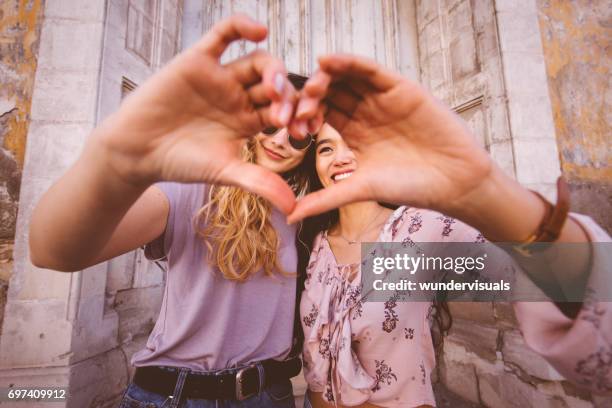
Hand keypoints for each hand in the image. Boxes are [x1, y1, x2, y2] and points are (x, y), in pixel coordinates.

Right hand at [96, 15, 297, 212]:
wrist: (138, 150)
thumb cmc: (180, 162)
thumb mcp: (224, 171)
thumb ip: (259, 183)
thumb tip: (293, 209)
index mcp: (250, 120)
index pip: (284, 111)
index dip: (298, 117)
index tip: (304, 130)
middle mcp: (239, 96)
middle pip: (275, 85)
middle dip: (286, 96)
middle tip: (285, 114)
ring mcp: (221, 77)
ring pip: (256, 61)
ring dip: (271, 68)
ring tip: (273, 85)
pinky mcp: (199, 59)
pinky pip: (223, 34)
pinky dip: (241, 26)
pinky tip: (259, 30)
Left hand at [288, 54, 493, 221]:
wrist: (453, 182)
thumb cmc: (410, 187)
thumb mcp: (359, 189)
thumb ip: (325, 198)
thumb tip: (290, 214)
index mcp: (354, 132)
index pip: (320, 115)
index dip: (302, 117)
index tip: (288, 127)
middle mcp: (365, 112)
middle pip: (329, 93)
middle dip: (309, 96)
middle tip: (293, 105)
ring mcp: (382, 98)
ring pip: (346, 77)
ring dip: (325, 77)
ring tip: (309, 85)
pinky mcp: (400, 87)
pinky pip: (370, 70)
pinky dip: (349, 62)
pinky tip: (328, 60)